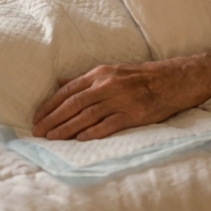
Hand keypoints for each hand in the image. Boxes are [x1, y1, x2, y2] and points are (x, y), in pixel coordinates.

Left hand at [32, 60, 196, 140]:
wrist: (172, 79)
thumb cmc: (139, 76)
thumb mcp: (110, 71)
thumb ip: (84, 79)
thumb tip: (59, 83)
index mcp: (100, 74)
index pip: (68, 90)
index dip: (51, 104)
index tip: (37, 117)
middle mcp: (107, 85)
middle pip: (74, 103)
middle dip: (53, 118)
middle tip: (38, 131)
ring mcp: (121, 99)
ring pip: (88, 115)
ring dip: (68, 128)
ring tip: (53, 138)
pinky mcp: (134, 114)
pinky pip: (110, 124)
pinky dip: (94, 132)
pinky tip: (80, 139)